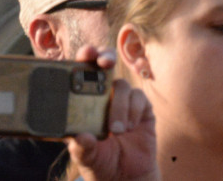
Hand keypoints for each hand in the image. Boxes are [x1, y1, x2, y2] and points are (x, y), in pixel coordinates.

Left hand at [66, 46, 158, 180]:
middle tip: (104, 63)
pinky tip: (131, 128)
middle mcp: (104, 96)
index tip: (86, 54)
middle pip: (106, 64)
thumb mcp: (86, 158)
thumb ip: (83, 148)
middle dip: (106, 57)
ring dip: (120, 106)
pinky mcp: (142, 108)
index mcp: (83, 102)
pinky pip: (140, 98)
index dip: (85, 57)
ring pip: (123, 86)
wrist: (128, 177)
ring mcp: (124, 100)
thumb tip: (80, 136)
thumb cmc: (102, 164)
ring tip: (117, 130)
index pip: (82, 72)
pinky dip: (134, 112)